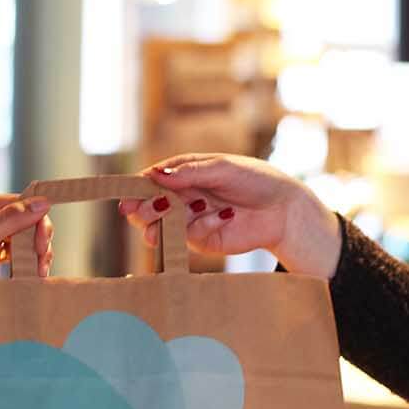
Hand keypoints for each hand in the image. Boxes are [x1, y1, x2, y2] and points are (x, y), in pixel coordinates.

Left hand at [0, 194, 53, 276]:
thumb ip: (9, 220)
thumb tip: (42, 202)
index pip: (17, 202)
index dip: (36, 219)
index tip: (43, 244)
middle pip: (22, 219)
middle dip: (37, 238)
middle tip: (41, 264)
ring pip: (20, 236)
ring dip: (33, 252)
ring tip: (38, 273)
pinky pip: (12, 252)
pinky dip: (23, 261)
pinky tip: (28, 274)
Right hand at [115, 155, 341, 277]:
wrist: (283, 210)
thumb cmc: (255, 180)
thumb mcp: (221, 168)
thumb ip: (188, 173)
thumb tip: (155, 174)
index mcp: (185, 173)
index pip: (153, 179)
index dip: (137, 188)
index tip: (126, 197)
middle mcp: (184, 196)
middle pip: (150, 205)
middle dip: (144, 209)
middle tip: (138, 212)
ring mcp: (191, 219)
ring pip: (162, 225)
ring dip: (163, 221)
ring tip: (171, 215)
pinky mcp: (202, 240)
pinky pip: (190, 236)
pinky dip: (203, 225)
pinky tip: (223, 217)